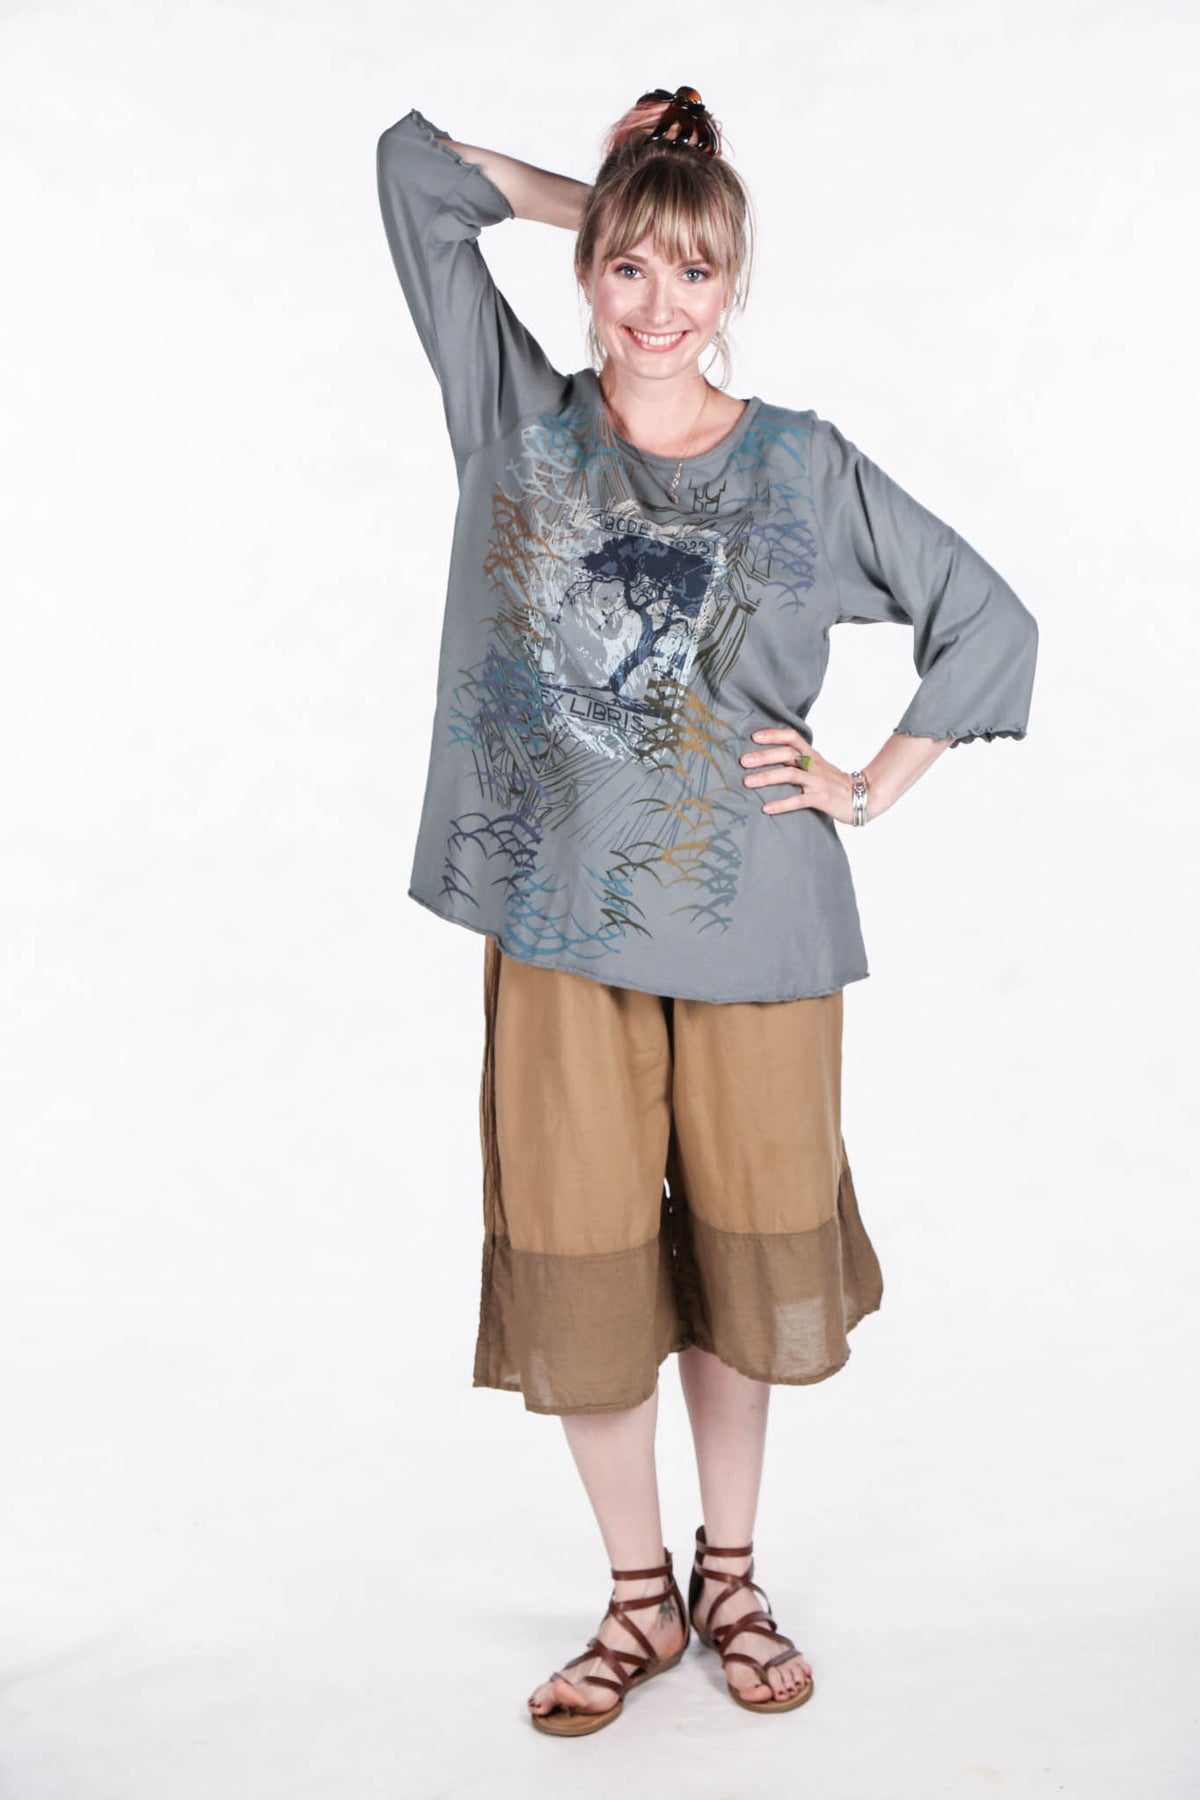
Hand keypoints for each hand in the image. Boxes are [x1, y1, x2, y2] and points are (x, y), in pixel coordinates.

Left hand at [739, 727, 856, 824]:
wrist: (864, 797)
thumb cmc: (835, 783)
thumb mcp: (818, 767)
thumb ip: (800, 761)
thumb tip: (772, 759)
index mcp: (812, 756)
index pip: (792, 737)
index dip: (774, 734)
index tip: (754, 736)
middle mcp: (814, 765)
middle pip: (787, 754)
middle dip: (763, 756)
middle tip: (743, 761)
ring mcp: (818, 781)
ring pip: (790, 775)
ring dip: (767, 777)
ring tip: (747, 782)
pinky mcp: (821, 799)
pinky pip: (799, 800)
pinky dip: (781, 804)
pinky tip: (766, 808)